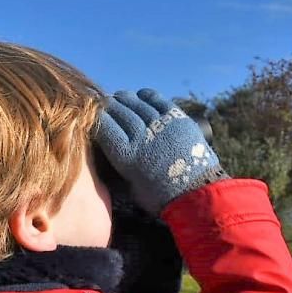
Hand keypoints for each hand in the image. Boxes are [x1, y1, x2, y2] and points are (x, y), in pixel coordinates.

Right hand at [95, 89, 223, 213]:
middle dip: (110, 106)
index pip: (104, 127)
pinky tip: (142, 95)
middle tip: (106, 103)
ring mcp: (160, 125)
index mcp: (125, 155)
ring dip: (127, 98)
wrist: (197, 194)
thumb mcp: (132, 188)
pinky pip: (159, 101)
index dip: (97, 118)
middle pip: (119, 111)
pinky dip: (148, 96)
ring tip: (121, 97)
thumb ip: (121, 171)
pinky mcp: (178, 119)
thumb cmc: (161, 198)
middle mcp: (140, 136)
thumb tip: (114, 160)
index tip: (94, 116)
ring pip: (137, 104)